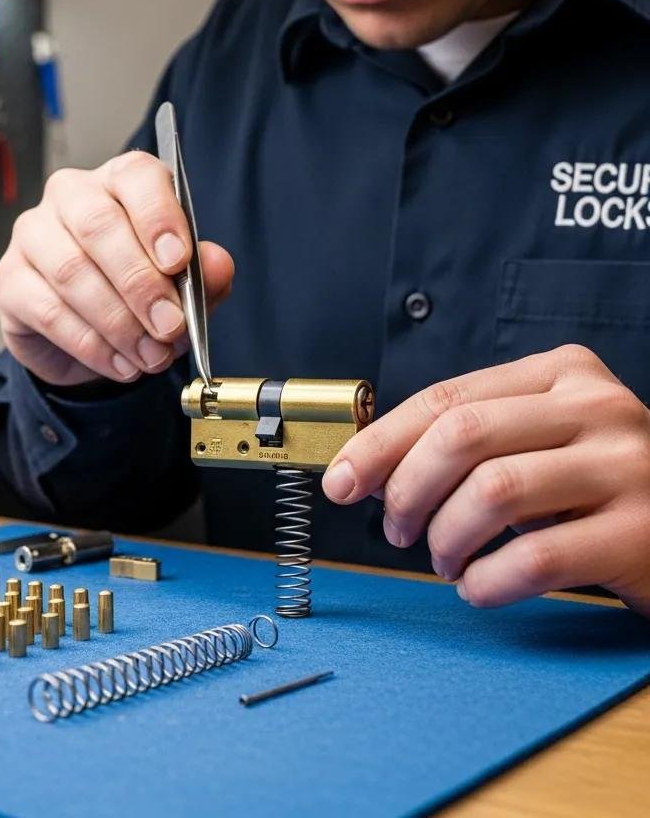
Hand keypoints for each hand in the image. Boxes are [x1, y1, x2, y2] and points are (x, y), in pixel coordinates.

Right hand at [0, 150, 233, 385]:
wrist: (89, 340)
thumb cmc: (138, 294)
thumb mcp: (183, 286)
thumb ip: (205, 274)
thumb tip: (218, 265)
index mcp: (120, 182)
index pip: (135, 176)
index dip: (158, 216)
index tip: (178, 260)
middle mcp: (71, 196)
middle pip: (98, 225)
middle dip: (140, 283)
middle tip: (171, 326)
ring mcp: (33, 235)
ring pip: (72, 272)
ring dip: (119, 322)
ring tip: (152, 356)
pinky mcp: (10, 280)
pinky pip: (49, 311)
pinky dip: (92, 345)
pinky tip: (122, 364)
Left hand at [321, 345, 649, 615]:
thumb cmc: (599, 485)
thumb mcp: (541, 440)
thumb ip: (471, 439)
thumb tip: (367, 466)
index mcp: (560, 374)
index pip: (445, 400)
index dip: (379, 443)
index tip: (341, 480)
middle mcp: (596, 408)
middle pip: (462, 436)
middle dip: (406, 489)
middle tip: (394, 529)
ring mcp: (627, 467)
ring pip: (492, 492)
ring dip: (445, 537)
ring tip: (445, 559)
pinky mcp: (642, 534)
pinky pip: (535, 559)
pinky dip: (487, 581)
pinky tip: (480, 586)